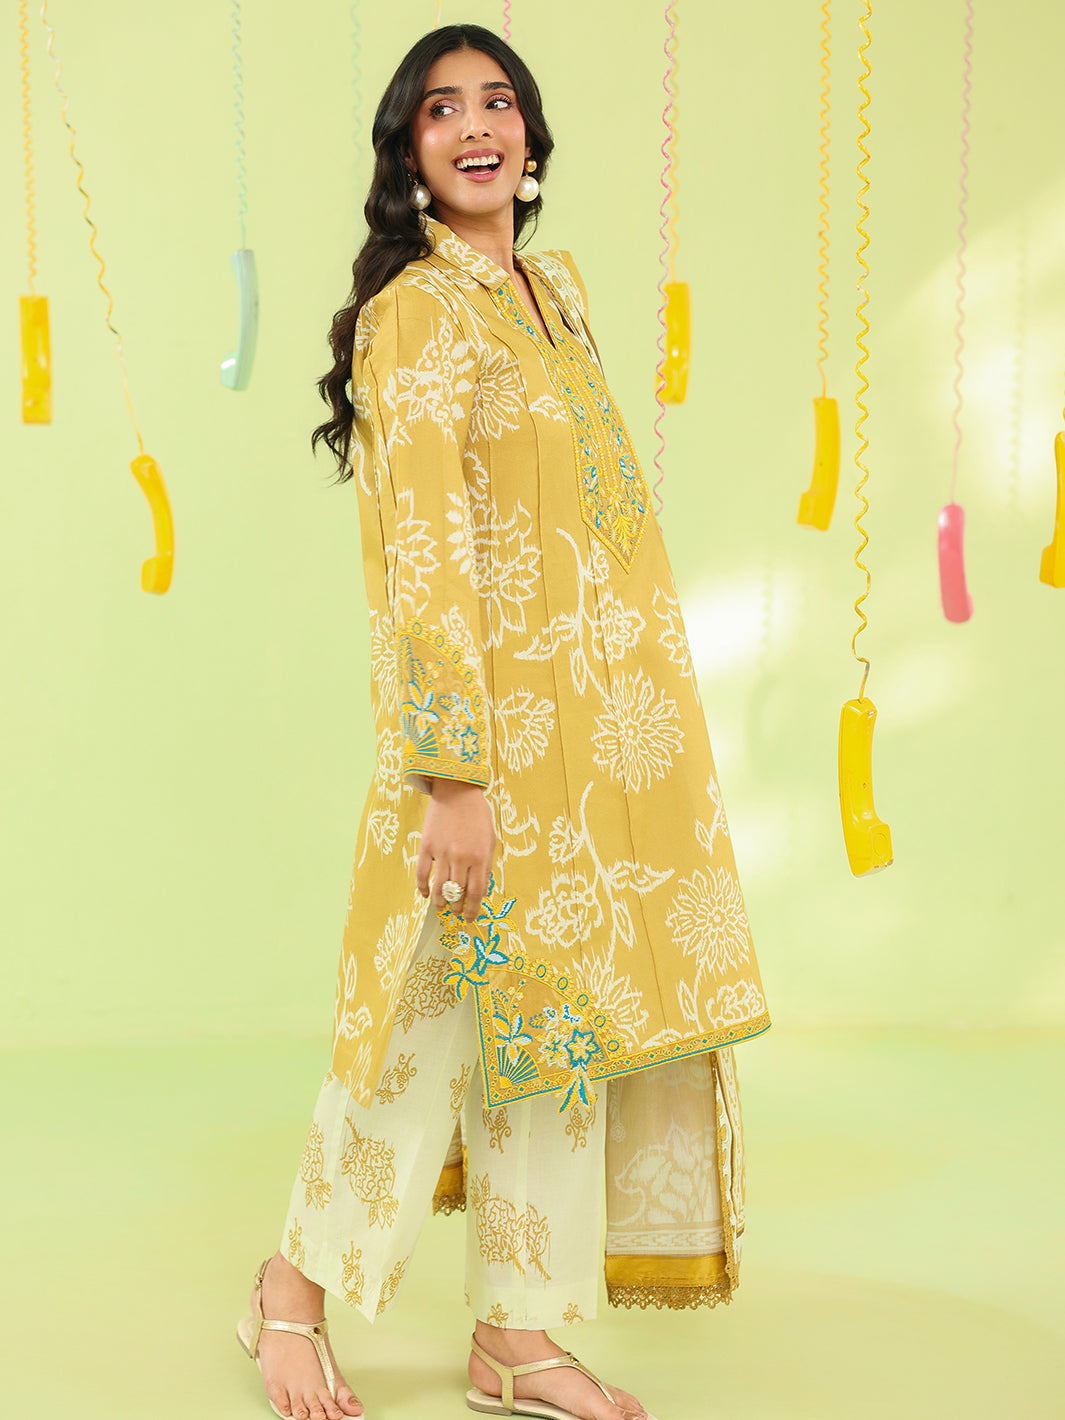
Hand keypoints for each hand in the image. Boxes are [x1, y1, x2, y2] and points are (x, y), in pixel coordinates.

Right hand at [416, 779, 495, 923]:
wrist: (456, 790)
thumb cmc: (477, 815)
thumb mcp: (490, 840)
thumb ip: (486, 866)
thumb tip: (480, 890)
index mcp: (480, 857)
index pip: (476, 894)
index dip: (473, 910)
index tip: (470, 918)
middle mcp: (461, 858)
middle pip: (457, 894)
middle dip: (457, 908)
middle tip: (456, 912)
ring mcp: (442, 853)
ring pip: (438, 889)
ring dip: (440, 903)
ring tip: (442, 908)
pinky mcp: (426, 847)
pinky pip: (422, 874)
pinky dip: (422, 888)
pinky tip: (425, 894)